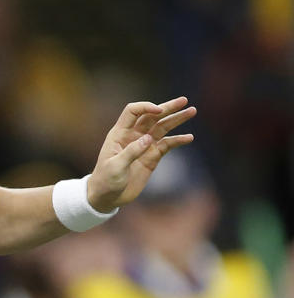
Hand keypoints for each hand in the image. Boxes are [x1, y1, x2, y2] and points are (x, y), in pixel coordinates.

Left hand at [87, 97, 196, 211]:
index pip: (133, 111)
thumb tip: (148, 139)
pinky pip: (167, 145)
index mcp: (119, 133)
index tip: (159, 110)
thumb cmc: (105, 180)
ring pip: (162, 128)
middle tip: (184, 100)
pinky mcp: (152, 157)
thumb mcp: (115, 167)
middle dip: (167, 107)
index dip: (146, 107)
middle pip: (151, 116)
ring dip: (176, 120)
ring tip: (192, 111)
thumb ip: (131, 152)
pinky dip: (178, 140)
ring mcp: (144, 145)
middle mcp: (133, 135)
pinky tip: (189, 137)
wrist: (107, 197)